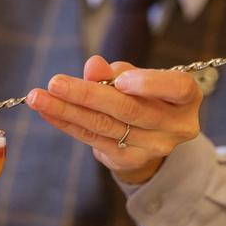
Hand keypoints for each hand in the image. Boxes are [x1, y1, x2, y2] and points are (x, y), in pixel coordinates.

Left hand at [26, 55, 201, 184]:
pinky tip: (47, 110)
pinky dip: (66, 122)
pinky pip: (92, 138)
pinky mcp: (128, 159)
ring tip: (38, 97)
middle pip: (129, 110)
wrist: (150, 137)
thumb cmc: (146, 95)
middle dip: (88, 94)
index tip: (120, 79)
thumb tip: (93, 66)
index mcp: (186, 99)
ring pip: (104, 125)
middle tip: (55, 82)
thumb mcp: (137, 77)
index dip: (149, 84)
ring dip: (67, 109)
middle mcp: (175, 126)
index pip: (177, 88)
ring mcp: (152, 147)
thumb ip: (117, 71)